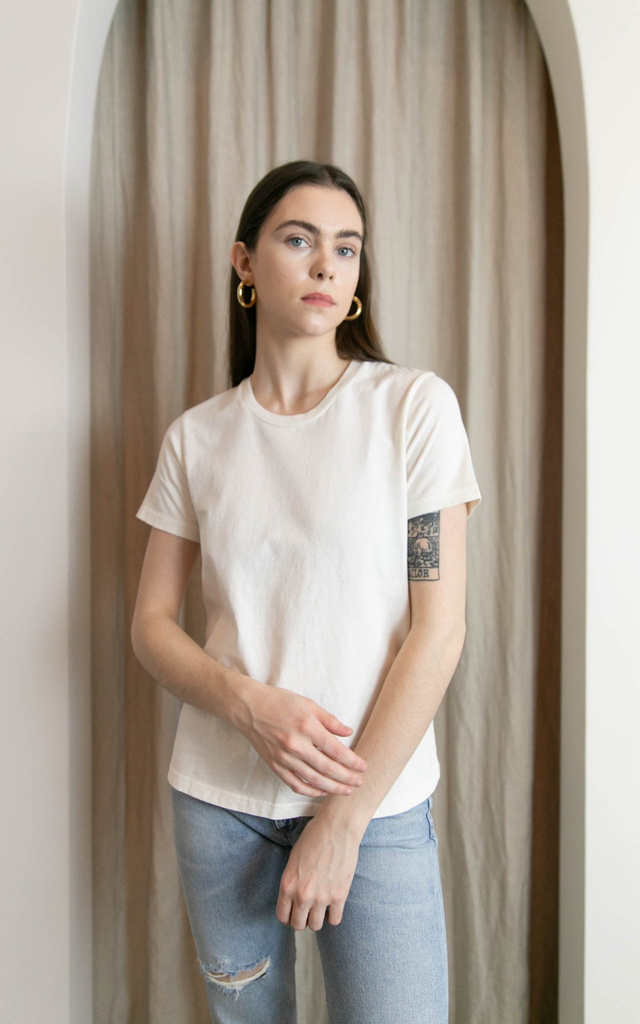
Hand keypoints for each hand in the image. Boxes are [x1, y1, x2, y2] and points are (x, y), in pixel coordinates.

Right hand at [236, 683, 367, 796]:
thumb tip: (348, 732)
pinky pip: (295, 784)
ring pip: (313, 780)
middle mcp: (296, 745)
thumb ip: (329, 720)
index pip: (335, 750)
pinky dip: (311, 791)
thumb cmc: (279, 702)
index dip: (352, 761)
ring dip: (332, 788)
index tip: (363, 767)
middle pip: (327, 768)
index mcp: (306, 727)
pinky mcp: (275, 765)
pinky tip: (322, 791)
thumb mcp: (308, 704)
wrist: (249, 708)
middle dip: (346, 778)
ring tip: (346, 791)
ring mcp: (284, 757)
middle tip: (359, 782)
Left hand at [276, 815, 360, 929]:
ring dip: (317, 919)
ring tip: (320, 908)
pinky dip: (333, 915)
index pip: (282, 916)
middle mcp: (302, 895)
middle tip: (307, 911)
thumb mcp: (293, 859)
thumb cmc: (314, 837)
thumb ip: (292, 881)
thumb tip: (293, 896)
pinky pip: (335, 920)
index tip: (293, 913)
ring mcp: (322, 897)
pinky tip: (333, 906)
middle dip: (301, 920)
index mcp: (287, 884)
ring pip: (316, 926)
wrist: (337, 828)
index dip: (288, 917)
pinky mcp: (339, 896)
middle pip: (298, 925)